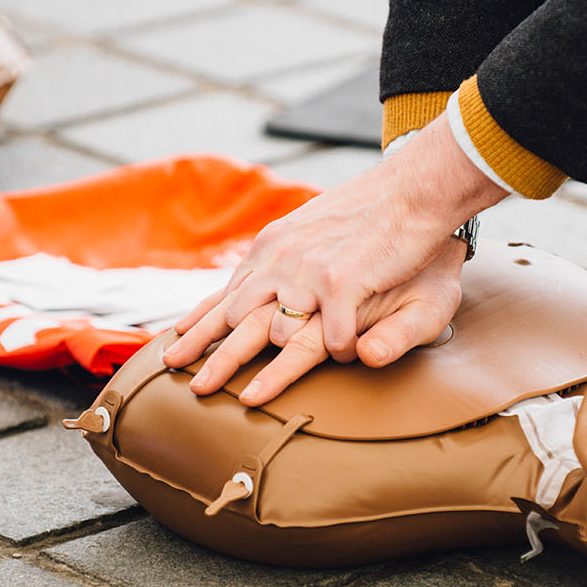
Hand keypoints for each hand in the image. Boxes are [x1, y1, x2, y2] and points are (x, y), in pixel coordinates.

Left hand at [163, 116, 505, 375]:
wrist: (411, 187)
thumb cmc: (370, 212)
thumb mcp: (312, 228)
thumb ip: (284, 256)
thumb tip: (256, 279)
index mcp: (272, 248)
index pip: (228, 291)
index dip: (201, 320)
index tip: (175, 342)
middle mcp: (282, 261)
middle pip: (238, 319)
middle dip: (213, 355)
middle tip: (192, 385)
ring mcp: (310, 274)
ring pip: (280, 336)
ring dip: (269, 372)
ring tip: (246, 398)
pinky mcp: (343, 285)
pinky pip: (334, 339)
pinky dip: (340, 354)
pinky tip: (344, 363)